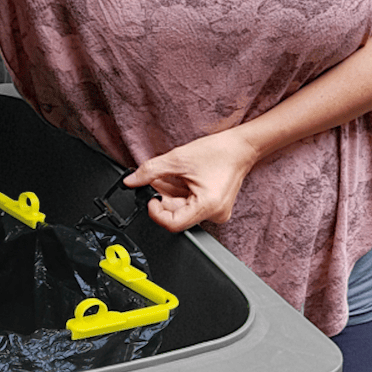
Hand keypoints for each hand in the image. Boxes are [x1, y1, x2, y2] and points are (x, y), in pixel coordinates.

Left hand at [125, 128, 258, 233]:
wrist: (241, 146)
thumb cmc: (218, 152)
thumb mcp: (178, 159)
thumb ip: (150, 171)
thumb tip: (130, 181)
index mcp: (208, 207)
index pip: (173, 224)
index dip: (156, 213)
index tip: (149, 198)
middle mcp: (214, 214)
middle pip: (177, 215)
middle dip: (161, 197)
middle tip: (154, 180)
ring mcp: (216, 211)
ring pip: (182, 209)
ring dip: (169, 193)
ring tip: (167, 175)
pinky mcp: (215, 206)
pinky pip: (191, 204)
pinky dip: (179, 192)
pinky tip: (177, 178)